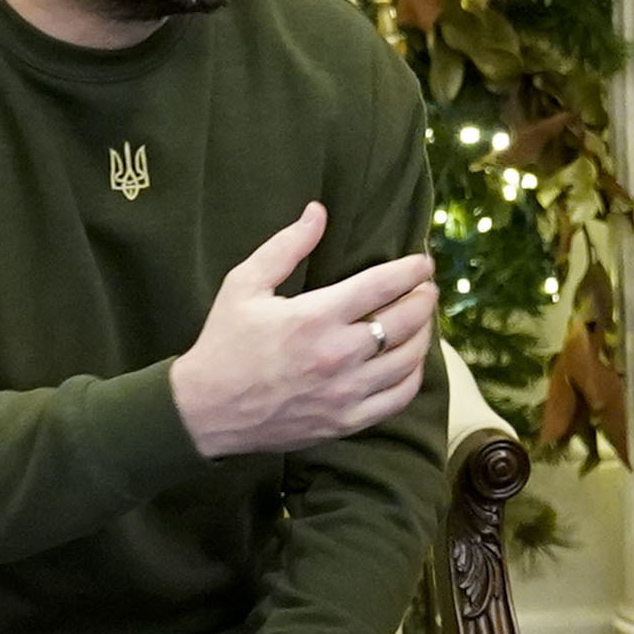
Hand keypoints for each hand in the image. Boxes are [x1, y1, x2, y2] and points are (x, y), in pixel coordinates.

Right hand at [170, 204, 439, 457]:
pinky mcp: (346, 421)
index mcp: (314, 316)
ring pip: (408, 359)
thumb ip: (286, 246)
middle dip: (424, 298)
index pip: (382, 285)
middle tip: (427, 288)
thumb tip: (318, 212)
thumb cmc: (224, 342)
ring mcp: (345, 392)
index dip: (411, 270)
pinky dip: (413, 376)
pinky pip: (398, 398)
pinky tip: (410, 362)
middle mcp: (337, 354)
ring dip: (424, 335)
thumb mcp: (244, 284)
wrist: (206, 410)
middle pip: (405, 320)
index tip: (424, 262)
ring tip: (422, 320)